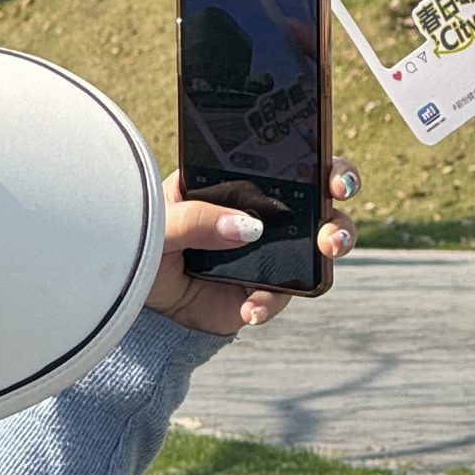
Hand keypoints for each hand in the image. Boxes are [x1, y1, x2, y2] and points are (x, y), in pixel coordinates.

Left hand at [148, 162, 359, 333]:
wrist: (134, 289)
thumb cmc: (144, 238)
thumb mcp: (160, 221)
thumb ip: (196, 218)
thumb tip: (245, 227)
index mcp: (243, 181)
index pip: (294, 165)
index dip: (325, 168)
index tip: (334, 181)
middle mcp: (265, 213)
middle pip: (322, 207)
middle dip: (340, 215)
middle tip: (333, 230)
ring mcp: (270, 252)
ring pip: (318, 250)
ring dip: (330, 252)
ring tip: (324, 254)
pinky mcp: (262, 289)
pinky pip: (282, 296)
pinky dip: (270, 303)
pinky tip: (249, 309)